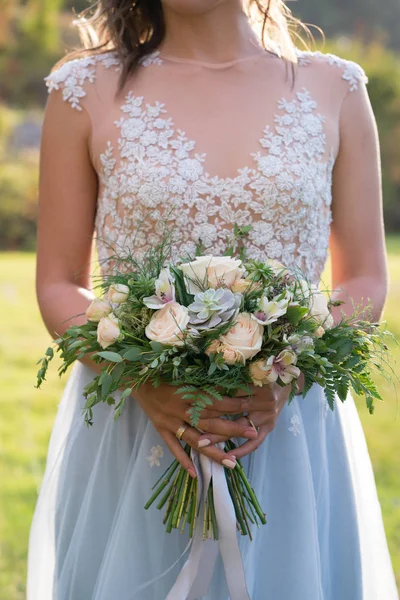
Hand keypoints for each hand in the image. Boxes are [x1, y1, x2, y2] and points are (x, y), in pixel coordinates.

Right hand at [134, 382, 258, 476]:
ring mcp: (170, 422)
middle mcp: (181, 410)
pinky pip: (173, 448)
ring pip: (195, 440)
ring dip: (214, 452)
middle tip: (252, 433)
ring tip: (232, 463)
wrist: (137, 380)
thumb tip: (229, 384)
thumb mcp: (185, 375)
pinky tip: (195, 474)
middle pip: (210, 422)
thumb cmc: (164, 374)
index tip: (251, 407)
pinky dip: (183, 461)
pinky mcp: (161, 430)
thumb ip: (203, 383)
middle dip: (232, 428)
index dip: (234, 405)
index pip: (216, 401)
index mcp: (188, 393)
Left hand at [198, 374, 304, 459]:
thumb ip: (232, 376)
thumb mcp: (250, 370)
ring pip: (239, 428)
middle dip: (210, 415)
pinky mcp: (271, 427)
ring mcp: (269, 416)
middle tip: (188, 421)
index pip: (229, 390)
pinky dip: (242, 450)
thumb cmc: (264, 373)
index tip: (190, 400)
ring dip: (219, 436)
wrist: (287, 381)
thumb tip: (202, 378)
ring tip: (200, 443)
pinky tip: (227, 457)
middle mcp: (265, 401)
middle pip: (232, 409)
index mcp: (259, 383)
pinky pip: (255, 443)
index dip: (210, 394)